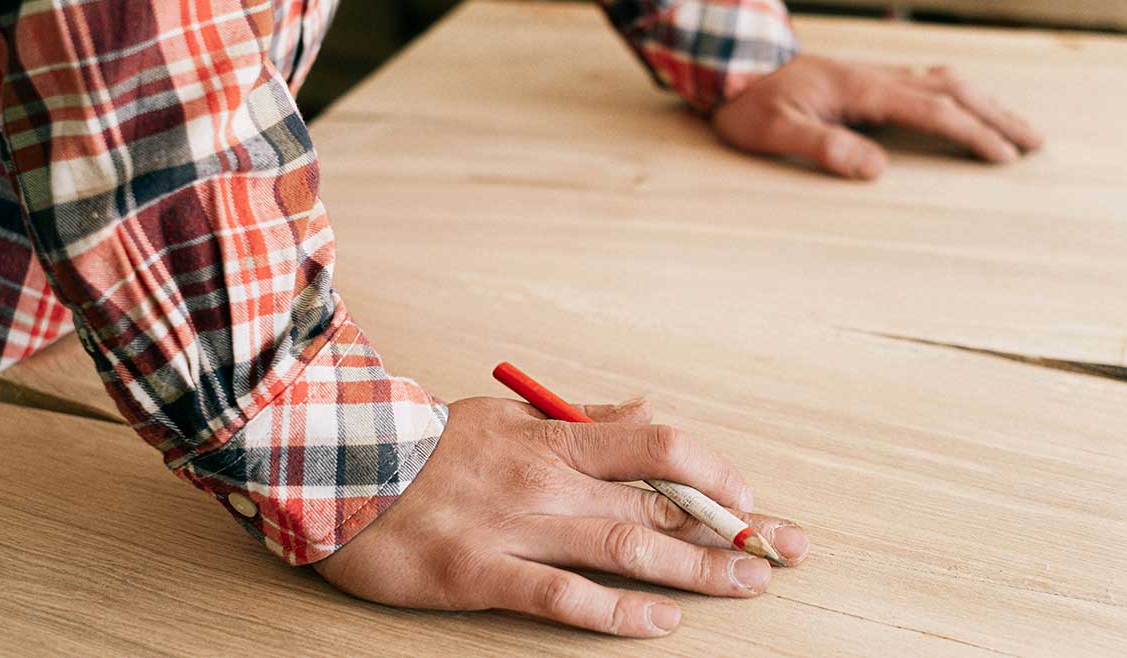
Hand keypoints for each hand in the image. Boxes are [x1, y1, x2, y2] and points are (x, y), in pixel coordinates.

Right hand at [313, 396, 808, 636]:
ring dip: (694, 570)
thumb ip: (581, 417)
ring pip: (625, 548)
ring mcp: (517, 527)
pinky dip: (616, 613)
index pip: (658, 446)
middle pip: (659, 503)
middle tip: (786, 550)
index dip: (714, 472)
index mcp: (555, 438)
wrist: (341, 465)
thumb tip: (644, 408)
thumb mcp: (511, 413)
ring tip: (746, 585)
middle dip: (730, 529)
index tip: (748, 498)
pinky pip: (561, 597)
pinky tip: (659, 624)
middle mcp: (547, 480)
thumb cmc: (432, 443)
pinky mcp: (480, 574)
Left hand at [711, 54, 1042, 178]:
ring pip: (946, 82)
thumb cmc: (749, 105)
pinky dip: (960, 96)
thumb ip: (823, 147)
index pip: (933, 111)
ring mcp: (875, 75)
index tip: (1004, 157)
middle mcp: (877, 76)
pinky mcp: (868, 80)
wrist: (732, 69)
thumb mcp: (774, 133)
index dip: (972, 133)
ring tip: (1017, 128)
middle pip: (954, 90)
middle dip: (997, 116)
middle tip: (1036, 143)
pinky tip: (969, 107)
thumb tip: (876, 169)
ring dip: (986, 103)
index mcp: (862, 90)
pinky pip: (928, 82)